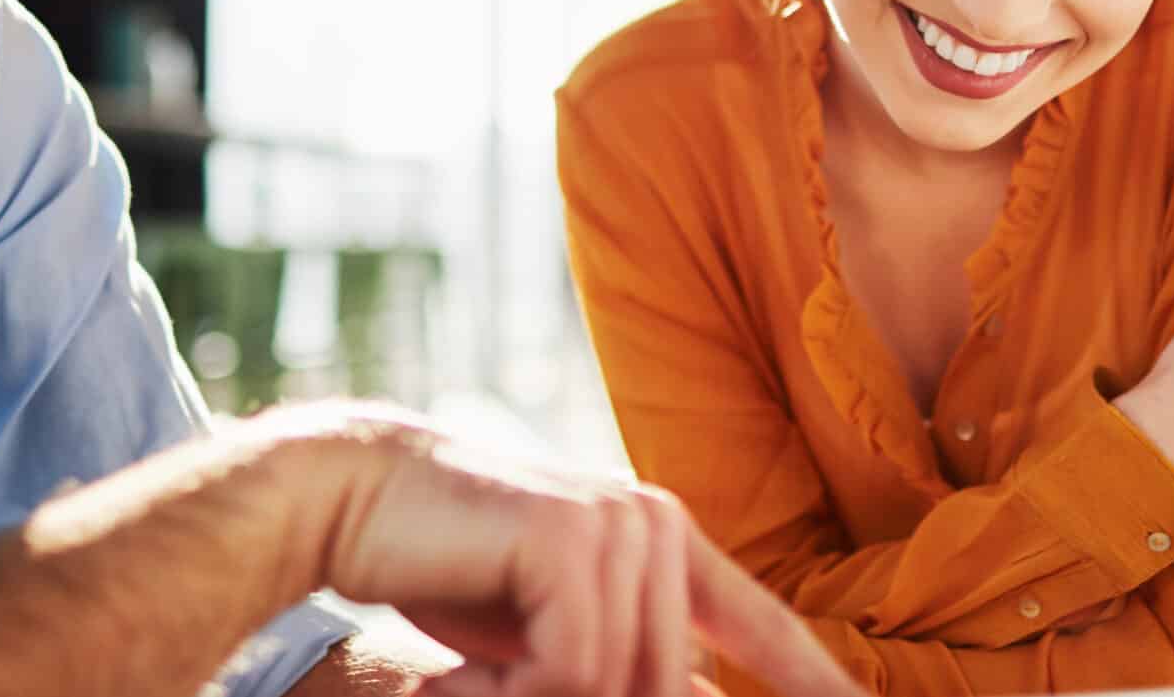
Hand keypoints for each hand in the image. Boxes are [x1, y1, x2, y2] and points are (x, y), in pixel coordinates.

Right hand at [309, 411, 864, 696]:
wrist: (355, 496)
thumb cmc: (449, 569)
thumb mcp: (553, 630)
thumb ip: (622, 660)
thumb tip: (695, 696)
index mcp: (665, 538)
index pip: (761, 625)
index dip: (818, 681)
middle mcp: (657, 523)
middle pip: (667, 689)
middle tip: (490, 680)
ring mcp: (620, 525)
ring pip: (619, 688)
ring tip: (468, 670)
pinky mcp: (574, 539)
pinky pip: (573, 674)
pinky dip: (507, 691)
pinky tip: (458, 662)